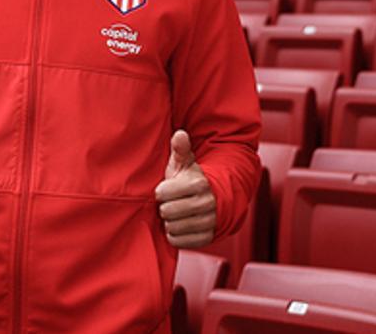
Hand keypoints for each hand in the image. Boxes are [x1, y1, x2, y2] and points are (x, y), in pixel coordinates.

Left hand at [154, 130, 216, 248]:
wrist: (215, 200)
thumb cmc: (191, 180)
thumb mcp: (186, 163)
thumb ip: (180, 149)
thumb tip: (180, 134)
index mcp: (198, 183)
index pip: (162, 193)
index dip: (160, 192)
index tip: (166, 190)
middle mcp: (206, 203)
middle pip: (167, 211)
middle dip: (165, 207)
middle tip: (171, 203)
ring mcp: (208, 222)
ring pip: (172, 227)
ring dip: (170, 222)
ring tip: (176, 214)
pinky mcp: (206, 238)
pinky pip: (178, 241)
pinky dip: (175, 235)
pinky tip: (179, 225)